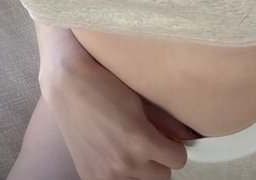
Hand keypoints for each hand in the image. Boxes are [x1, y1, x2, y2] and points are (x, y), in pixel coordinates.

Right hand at [40, 31, 195, 179]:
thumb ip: (165, 123)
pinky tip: (114, 153)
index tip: (166, 138)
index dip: (174, 147)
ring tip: (130, 147)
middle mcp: (125, 163)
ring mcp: (105, 174)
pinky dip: (120, 173)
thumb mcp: (140, 101)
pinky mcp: (90, 177)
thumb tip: (186, 136)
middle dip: (159, 159)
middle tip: (147, 141)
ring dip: (141, 169)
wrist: (68, 86)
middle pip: (163, 176)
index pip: (178, 160)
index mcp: (141, 142)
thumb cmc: (106, 86)